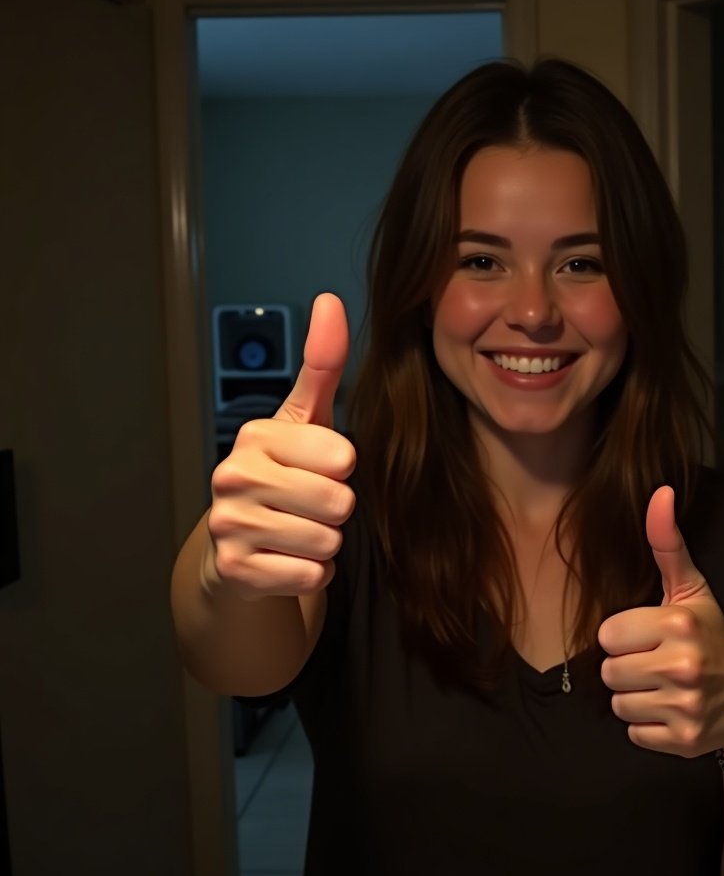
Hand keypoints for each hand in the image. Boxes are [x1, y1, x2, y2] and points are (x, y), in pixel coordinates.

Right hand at [204, 293, 355, 599]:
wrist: (238, 547)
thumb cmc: (284, 476)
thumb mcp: (306, 420)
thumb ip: (323, 364)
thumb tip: (330, 299)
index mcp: (257, 435)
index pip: (343, 456)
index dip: (342, 469)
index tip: (318, 468)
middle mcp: (233, 476)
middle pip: (339, 503)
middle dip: (337, 510)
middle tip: (309, 505)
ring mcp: (229, 526)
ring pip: (327, 542)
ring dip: (325, 543)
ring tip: (297, 530)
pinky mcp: (234, 571)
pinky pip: (310, 576)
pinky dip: (311, 573)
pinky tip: (286, 558)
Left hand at [597, 486, 723, 765]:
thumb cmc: (712, 637)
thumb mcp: (692, 590)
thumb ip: (667, 544)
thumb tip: (659, 490)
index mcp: (679, 622)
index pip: (607, 633)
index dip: (625, 636)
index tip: (650, 637)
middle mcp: (683, 664)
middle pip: (608, 671)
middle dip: (627, 669)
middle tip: (656, 665)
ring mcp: (686, 705)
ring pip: (619, 704)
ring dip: (635, 699)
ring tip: (665, 688)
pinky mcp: (684, 741)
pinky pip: (634, 734)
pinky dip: (648, 728)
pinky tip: (672, 712)